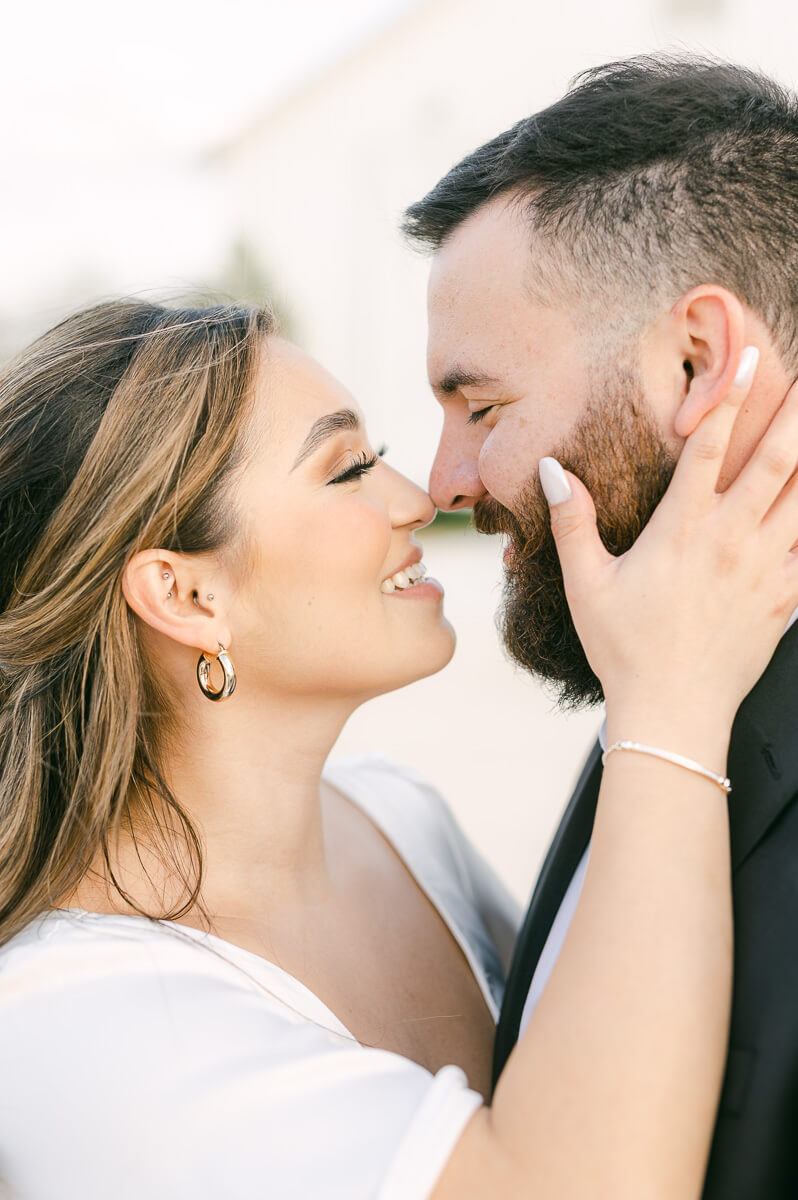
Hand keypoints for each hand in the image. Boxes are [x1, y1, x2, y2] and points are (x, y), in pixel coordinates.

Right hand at [542, 348, 797, 739]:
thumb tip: (552, 468)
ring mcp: (765, 568)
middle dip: (797, 411)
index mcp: (681, 530)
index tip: (749, 358)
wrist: (672, 714)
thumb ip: (572, 521)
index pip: (708, 448)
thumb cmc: (624, 649)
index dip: (728, 398)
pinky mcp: (785, 598)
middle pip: (777, 460)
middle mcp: (731, 540)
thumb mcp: (585, 585)